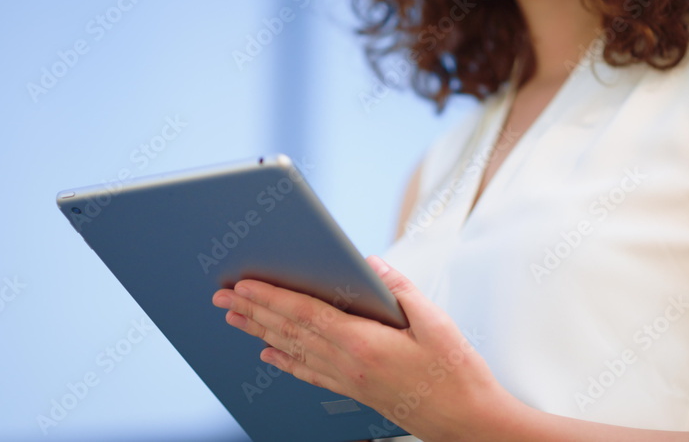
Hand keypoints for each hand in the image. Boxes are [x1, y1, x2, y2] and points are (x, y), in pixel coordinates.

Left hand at [211, 255, 522, 440]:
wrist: (467, 423)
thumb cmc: (454, 375)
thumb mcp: (435, 322)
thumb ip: (400, 291)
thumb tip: (369, 265)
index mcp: (364, 343)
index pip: (305, 314)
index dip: (270, 297)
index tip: (243, 284)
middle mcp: (348, 364)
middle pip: (289, 331)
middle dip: (252, 312)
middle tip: (221, 297)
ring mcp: (348, 381)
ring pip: (293, 351)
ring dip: (260, 332)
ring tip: (234, 319)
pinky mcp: (354, 391)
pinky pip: (310, 374)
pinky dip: (285, 362)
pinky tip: (269, 355)